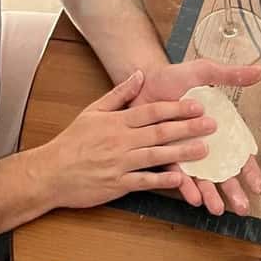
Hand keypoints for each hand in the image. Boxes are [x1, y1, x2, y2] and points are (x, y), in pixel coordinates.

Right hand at [36, 70, 214, 209]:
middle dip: (188, 128)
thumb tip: (139, 75)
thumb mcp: (93, 112)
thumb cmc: (72, 143)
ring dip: (181, 153)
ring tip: (204, 149)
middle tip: (211, 125)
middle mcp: (120, 141)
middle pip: (159, 132)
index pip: (151, 112)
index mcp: (116, 122)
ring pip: (155, 156)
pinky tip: (180, 178)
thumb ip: (119, 94)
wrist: (49, 173)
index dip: (176, 108)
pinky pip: (143, 181)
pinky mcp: (117, 185)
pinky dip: (161, 180)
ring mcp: (119, 164)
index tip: (198, 105)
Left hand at [134, 59, 260, 215]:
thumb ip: (231, 75)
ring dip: (211, 195)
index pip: (239, 154)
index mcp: (219, 128)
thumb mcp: (204, 72)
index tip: (259, 185)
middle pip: (224, 173)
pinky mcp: (166, 157)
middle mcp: (205, 145)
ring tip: (218, 208)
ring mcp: (185, 153)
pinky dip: (185, 187)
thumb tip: (259, 72)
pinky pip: (176, 175)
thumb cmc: (174, 78)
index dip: (250, 170)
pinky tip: (193, 197)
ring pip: (202, 179)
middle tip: (243, 207)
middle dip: (234, 191)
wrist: (142, 82)